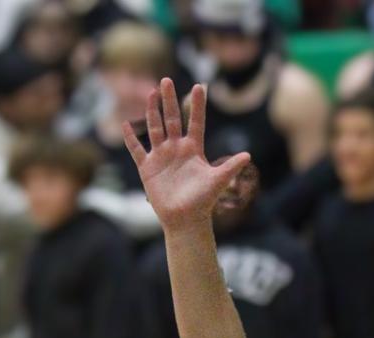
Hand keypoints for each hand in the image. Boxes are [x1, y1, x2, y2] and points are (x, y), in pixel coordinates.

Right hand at [125, 78, 250, 228]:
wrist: (185, 220)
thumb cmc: (203, 202)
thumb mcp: (217, 182)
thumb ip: (230, 167)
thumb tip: (248, 155)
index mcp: (193, 149)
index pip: (195, 121)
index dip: (197, 105)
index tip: (199, 86)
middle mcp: (177, 148)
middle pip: (171, 119)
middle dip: (168, 100)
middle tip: (166, 80)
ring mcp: (161, 156)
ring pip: (155, 128)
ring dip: (152, 111)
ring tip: (151, 93)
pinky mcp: (148, 167)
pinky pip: (137, 150)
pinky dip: (130, 139)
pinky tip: (125, 124)